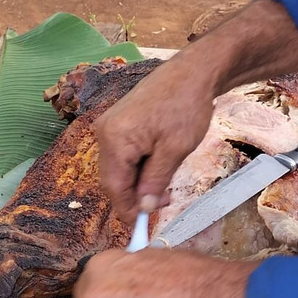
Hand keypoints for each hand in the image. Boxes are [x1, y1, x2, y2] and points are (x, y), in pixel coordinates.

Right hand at [95, 0, 297, 222]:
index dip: (127, 210)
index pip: (114, 187)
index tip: (143, 226)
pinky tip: (158, 169)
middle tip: (162, 203)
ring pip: (119, 167)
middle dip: (135, 196)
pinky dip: (139, 166)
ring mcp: (111, 125)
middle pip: (113, 178)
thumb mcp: (174, 150)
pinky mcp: (121, 121)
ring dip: (138, 182)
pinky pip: (124, 153)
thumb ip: (155, 181)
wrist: (193, 72)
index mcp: (114, 140)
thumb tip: (144, 208)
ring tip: (165, 187)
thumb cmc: (186, 107)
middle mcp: (105, 132)